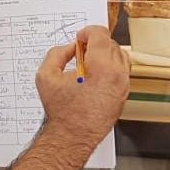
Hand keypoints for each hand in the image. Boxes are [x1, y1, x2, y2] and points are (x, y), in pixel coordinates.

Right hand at [36, 26, 128, 141]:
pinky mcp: (123, 95)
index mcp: (101, 66)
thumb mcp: (46, 75)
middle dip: (95, 43)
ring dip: (105, 54)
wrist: (72, 137)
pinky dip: (109, 68)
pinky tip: (93, 76)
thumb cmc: (61, 112)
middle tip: (81, 51)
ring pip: (119, 57)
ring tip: (88, 63)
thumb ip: (57, 53)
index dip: (87, 32)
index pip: (100, 34)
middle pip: (111, 44)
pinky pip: (121, 72)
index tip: (80, 37)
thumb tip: (70, 49)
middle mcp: (117, 75)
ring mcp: (123, 86)